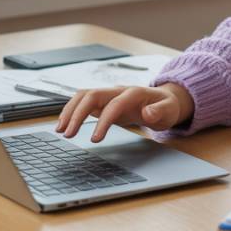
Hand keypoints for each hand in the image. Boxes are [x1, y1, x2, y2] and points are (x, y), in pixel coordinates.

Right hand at [55, 83, 193, 141]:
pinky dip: (72, 110)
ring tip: (60, 129)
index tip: (95, 139)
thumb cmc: (167, 107)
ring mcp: (110, 94)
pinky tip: (64, 124)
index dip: (103, 121)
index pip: (114, 105)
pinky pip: (83, 101)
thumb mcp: (170, 111)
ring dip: (70, 110)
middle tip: (68, 134)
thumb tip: (148, 113)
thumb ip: (160, 111)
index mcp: (134, 93)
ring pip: (84, 95)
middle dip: (78, 113)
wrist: (164, 100)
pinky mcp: (104, 100)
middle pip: (92, 95)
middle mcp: (118, 90)